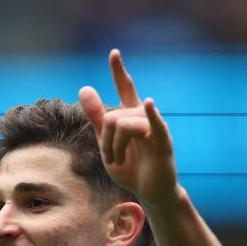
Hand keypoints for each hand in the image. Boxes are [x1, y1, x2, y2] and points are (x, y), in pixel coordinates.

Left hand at [78, 50, 179, 206]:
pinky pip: (154, 126)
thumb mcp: (106, 143)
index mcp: (131, 116)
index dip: (119, 71)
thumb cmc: (130, 168)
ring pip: (123, 125)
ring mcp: (155, 128)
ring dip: (113, 148)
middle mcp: (144, 118)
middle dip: (105, 141)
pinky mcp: (162, 143)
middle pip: (112, 117)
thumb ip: (96, 117)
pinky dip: (150, 115)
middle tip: (111, 158)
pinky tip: (148, 103)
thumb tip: (84, 87)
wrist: (149, 192)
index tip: (113, 52)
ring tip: (117, 162)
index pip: (125, 88)